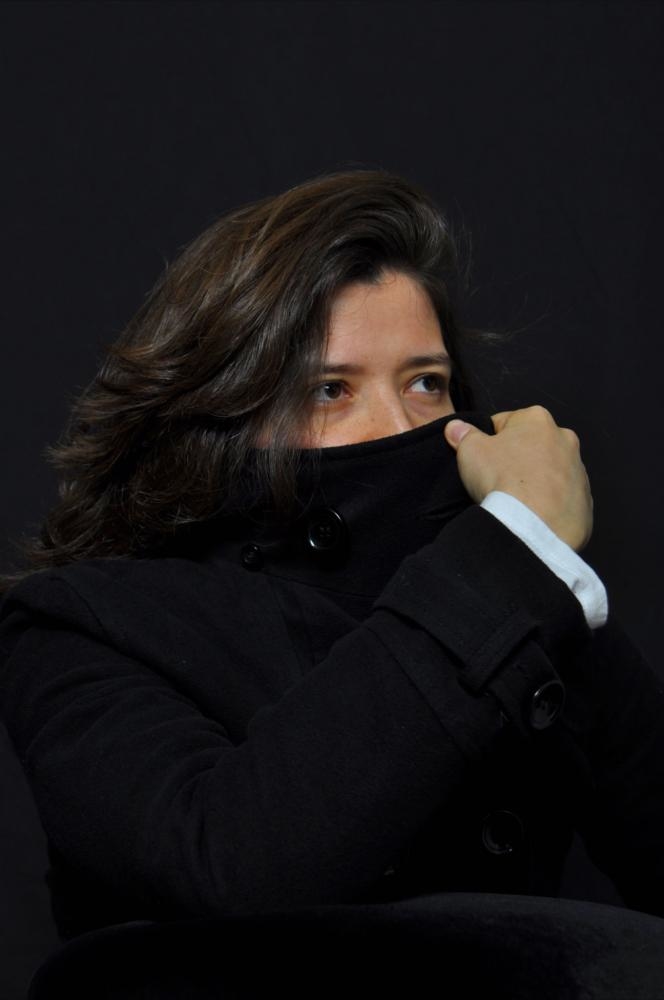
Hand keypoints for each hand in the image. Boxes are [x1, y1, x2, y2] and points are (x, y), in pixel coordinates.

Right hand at [444, 406, 593, 550]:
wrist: (534, 526)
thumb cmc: (501, 478)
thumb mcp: (470, 451)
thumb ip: (463, 435)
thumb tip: (456, 427)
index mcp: (537, 419)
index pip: (505, 423)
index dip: (489, 440)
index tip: (482, 459)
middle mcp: (565, 439)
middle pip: (532, 446)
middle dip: (516, 459)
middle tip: (498, 480)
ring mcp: (578, 471)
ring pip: (550, 472)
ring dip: (535, 481)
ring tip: (516, 502)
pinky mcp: (585, 501)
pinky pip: (562, 499)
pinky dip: (549, 504)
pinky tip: (533, 515)